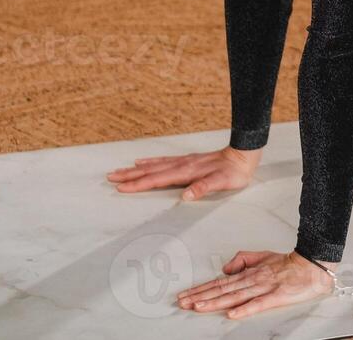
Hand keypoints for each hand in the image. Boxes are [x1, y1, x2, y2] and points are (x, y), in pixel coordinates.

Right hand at [106, 146, 259, 199]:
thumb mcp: (222, 182)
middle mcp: (181, 166)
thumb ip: (203, 188)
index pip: (157, 180)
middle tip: (110, 177)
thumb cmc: (233, 172)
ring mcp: (182, 162)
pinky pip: (163, 161)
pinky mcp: (187, 160)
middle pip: (150, 172)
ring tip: (119, 170)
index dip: (139, 185)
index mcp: (186, 173)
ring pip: (153, 166)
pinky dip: (150, 162)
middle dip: (129, 176)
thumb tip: (186, 196)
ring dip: (135, 169)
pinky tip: (142, 161)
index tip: (121, 188)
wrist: (242, 155)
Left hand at [177, 250, 336, 319]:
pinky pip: (259, 304)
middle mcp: (253, 280)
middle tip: (183, 303)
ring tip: (198, 307)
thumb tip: (225, 269)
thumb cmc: (288, 264)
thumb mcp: (262, 256)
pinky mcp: (276, 296)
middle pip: (222, 290)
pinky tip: (232, 314)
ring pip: (235, 296)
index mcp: (248, 272)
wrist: (312, 265)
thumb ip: (242, 260)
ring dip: (215, 302)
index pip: (220, 282)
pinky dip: (245, 309)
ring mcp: (264, 288)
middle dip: (201, 297)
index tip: (186, 295)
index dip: (202, 289)